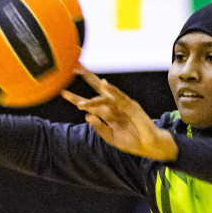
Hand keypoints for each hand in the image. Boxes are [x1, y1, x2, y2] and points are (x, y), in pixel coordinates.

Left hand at [61, 66, 177, 160]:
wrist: (149, 145)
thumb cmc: (131, 141)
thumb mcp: (111, 138)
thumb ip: (100, 128)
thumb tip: (87, 116)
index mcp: (106, 113)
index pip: (89, 104)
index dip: (76, 98)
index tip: (62, 92)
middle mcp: (112, 106)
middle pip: (97, 90)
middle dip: (86, 78)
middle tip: (74, 67)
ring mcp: (122, 104)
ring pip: (106, 96)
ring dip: (95, 92)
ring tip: (82, 89)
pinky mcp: (132, 106)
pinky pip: (120, 97)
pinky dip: (113, 91)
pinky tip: (105, 85)